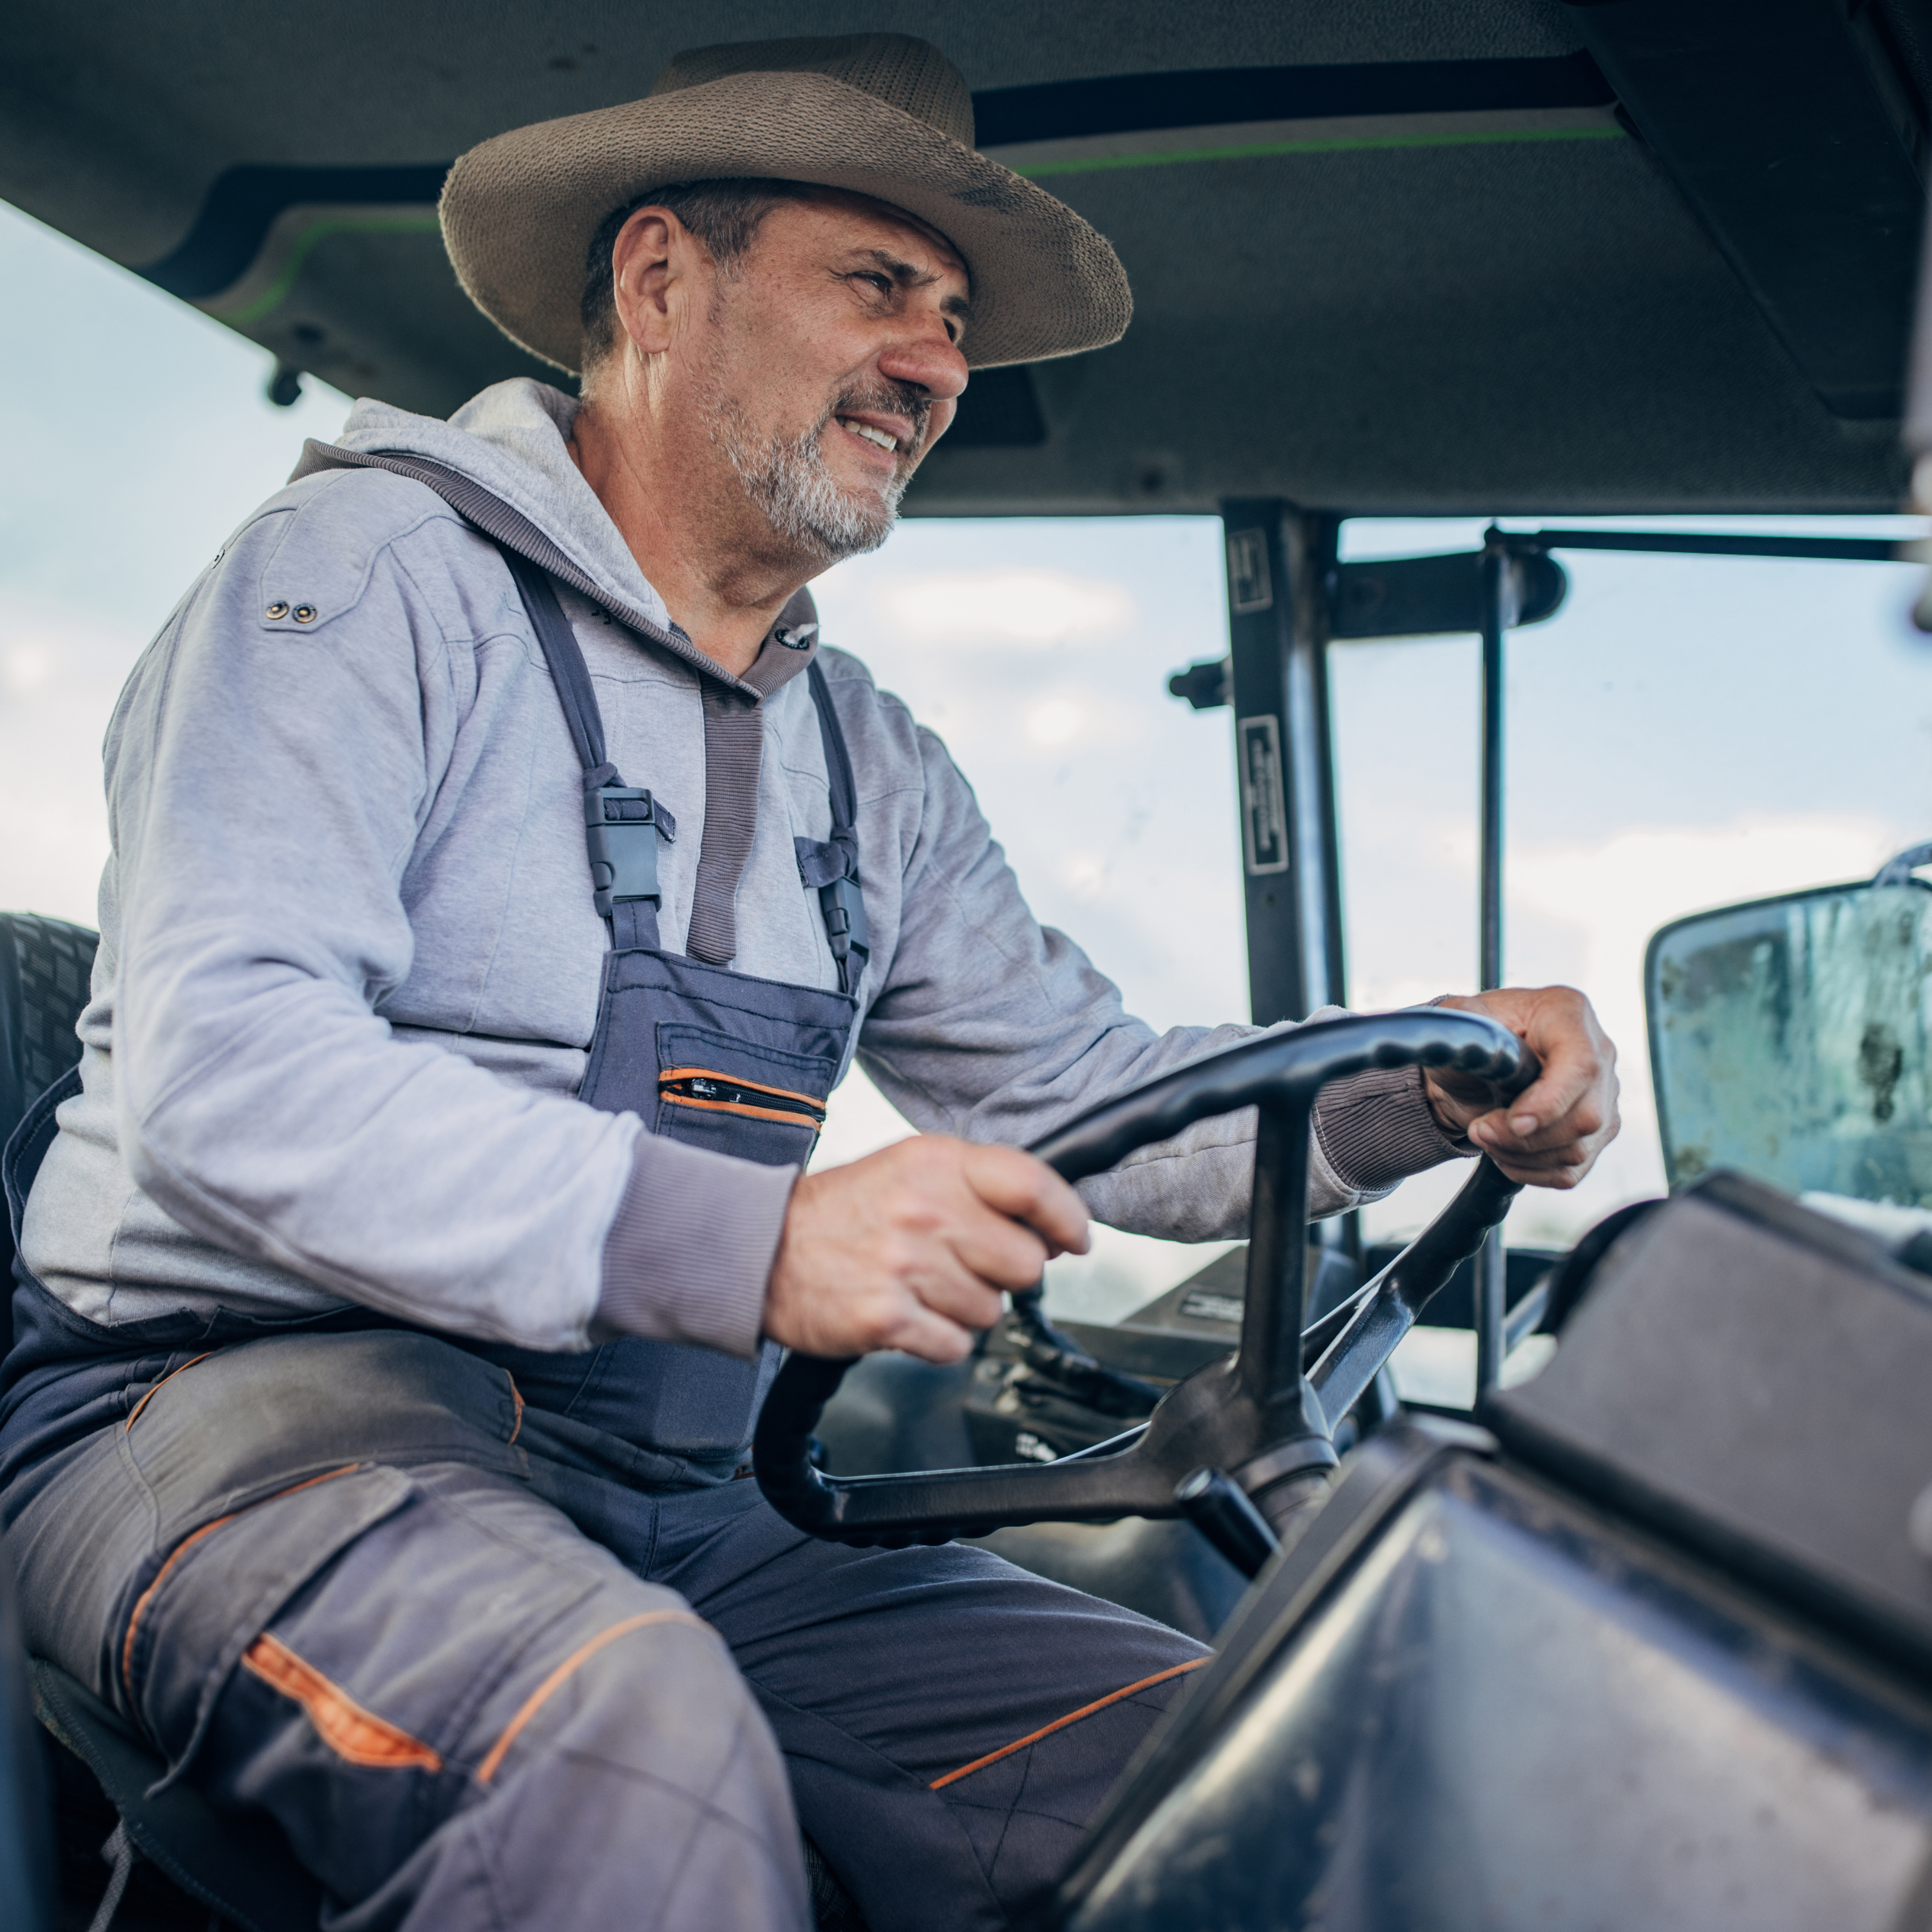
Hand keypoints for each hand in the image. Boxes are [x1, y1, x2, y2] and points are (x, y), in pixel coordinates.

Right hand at [764, 1137, 1089, 1362]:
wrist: (759, 1250)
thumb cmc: (844, 1212)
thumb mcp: (911, 1169)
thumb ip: (981, 1188)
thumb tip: (1055, 1230)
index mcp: (937, 1163)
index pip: (1032, 1184)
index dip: (1068, 1217)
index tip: (1074, 1239)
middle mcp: (925, 1210)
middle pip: (1025, 1262)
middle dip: (1004, 1273)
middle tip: (963, 1266)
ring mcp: (906, 1265)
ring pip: (990, 1311)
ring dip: (964, 1309)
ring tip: (920, 1287)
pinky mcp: (886, 1317)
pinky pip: (954, 1346)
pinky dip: (937, 1341)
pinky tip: (908, 1316)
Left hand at [1423, 986, 1618, 1188]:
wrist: (1472, 1071)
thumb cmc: (1470, 1040)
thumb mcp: (1460, 1021)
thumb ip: (1467, 1025)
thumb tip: (1477, 1043)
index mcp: (1567, 1013)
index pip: (1581, 1064)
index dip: (1550, 1101)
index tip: (1513, 1122)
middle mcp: (1598, 1052)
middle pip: (1586, 1116)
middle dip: (1525, 1137)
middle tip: (1480, 1130)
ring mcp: (1604, 1095)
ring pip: (1578, 1149)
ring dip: (1520, 1154)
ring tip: (1486, 1135)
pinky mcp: (1597, 1131)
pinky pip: (1572, 1170)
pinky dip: (1530, 1170)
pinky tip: (1504, 1151)